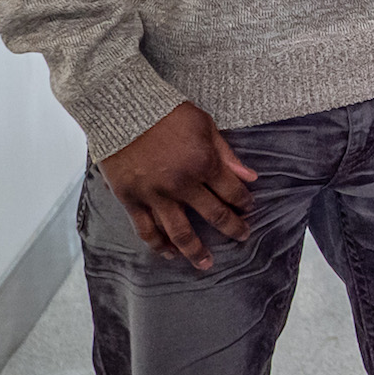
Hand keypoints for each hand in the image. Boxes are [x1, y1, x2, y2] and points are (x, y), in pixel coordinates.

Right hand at [97, 102, 259, 269]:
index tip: (249, 209)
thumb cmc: (168, 113)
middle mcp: (181, 185)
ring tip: (206, 263)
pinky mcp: (131, 200)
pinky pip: (146, 229)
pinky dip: (158, 244)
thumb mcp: (206, 126)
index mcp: (203, 164)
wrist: (123, 111)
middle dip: (232, 228)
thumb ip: (227, 155)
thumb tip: (250, 177)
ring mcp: (155, 196)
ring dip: (195, 250)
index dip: (244, 203)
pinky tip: (169, 253)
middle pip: (213, 215)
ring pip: (179, 232)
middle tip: (242, 237)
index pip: (232, 192)